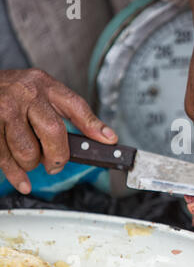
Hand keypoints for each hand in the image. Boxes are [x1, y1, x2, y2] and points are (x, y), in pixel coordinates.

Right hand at [0, 69, 117, 193]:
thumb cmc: (18, 94)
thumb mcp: (47, 94)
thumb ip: (75, 114)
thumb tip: (107, 137)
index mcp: (46, 86)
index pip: (76, 106)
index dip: (94, 126)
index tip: (109, 141)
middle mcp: (26, 94)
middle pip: (53, 132)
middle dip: (58, 155)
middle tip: (56, 164)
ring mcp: (4, 109)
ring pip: (27, 151)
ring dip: (32, 164)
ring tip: (31, 159)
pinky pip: (4, 158)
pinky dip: (16, 175)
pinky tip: (22, 181)